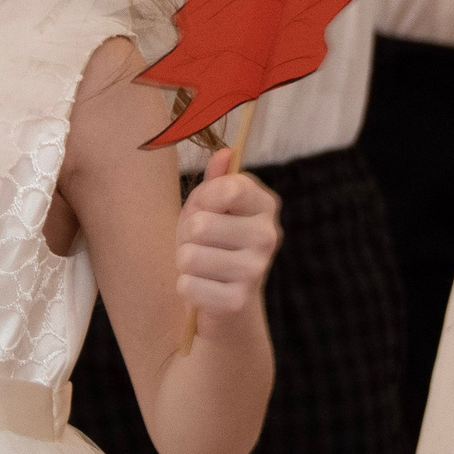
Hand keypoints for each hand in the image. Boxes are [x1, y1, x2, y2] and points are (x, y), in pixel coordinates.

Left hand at [177, 147, 279, 327]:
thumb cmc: (214, 243)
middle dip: (188, 235)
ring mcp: (256, 270)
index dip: (204, 198)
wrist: (227, 301)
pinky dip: (187, 288)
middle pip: (200, 224)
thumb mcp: (211, 207)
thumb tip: (226, 152)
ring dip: (185, 262)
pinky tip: (203, 288)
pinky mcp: (237, 301)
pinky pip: (188, 286)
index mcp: (266, 205)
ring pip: (189, 257)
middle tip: (201, 244)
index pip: (228, 188)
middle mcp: (268, 236)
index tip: (206, 209)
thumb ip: (216, 181)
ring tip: (202, 266)